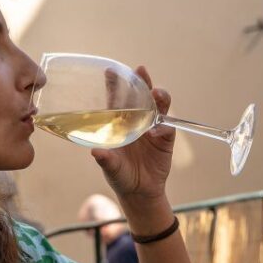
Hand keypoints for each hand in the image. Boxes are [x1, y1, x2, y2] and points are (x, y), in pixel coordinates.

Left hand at [90, 66, 173, 202]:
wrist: (140, 192)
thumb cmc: (120, 176)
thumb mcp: (111, 168)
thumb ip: (106, 160)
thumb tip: (95, 152)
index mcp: (119, 123)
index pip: (117, 99)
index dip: (115, 85)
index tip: (110, 71)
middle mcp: (136, 121)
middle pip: (141, 96)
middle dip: (142, 82)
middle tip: (141, 70)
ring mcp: (153, 128)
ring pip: (158, 106)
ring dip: (159, 98)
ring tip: (157, 94)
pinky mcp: (166, 139)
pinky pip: (167, 128)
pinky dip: (164, 127)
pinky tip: (157, 131)